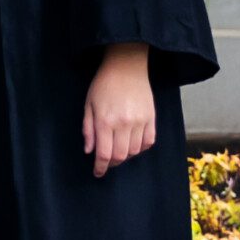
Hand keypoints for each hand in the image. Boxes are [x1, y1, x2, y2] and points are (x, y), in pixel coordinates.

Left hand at [82, 43, 154, 177]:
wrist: (126, 67)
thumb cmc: (103, 84)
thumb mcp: (88, 104)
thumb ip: (88, 129)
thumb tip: (89, 151)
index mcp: (105, 121)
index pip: (104, 153)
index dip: (100, 167)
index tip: (97, 173)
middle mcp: (124, 124)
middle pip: (120, 156)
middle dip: (111, 164)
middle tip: (105, 163)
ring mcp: (140, 122)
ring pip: (134, 151)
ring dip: (125, 156)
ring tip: (118, 150)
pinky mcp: (151, 119)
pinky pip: (148, 142)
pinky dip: (140, 148)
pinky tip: (132, 144)